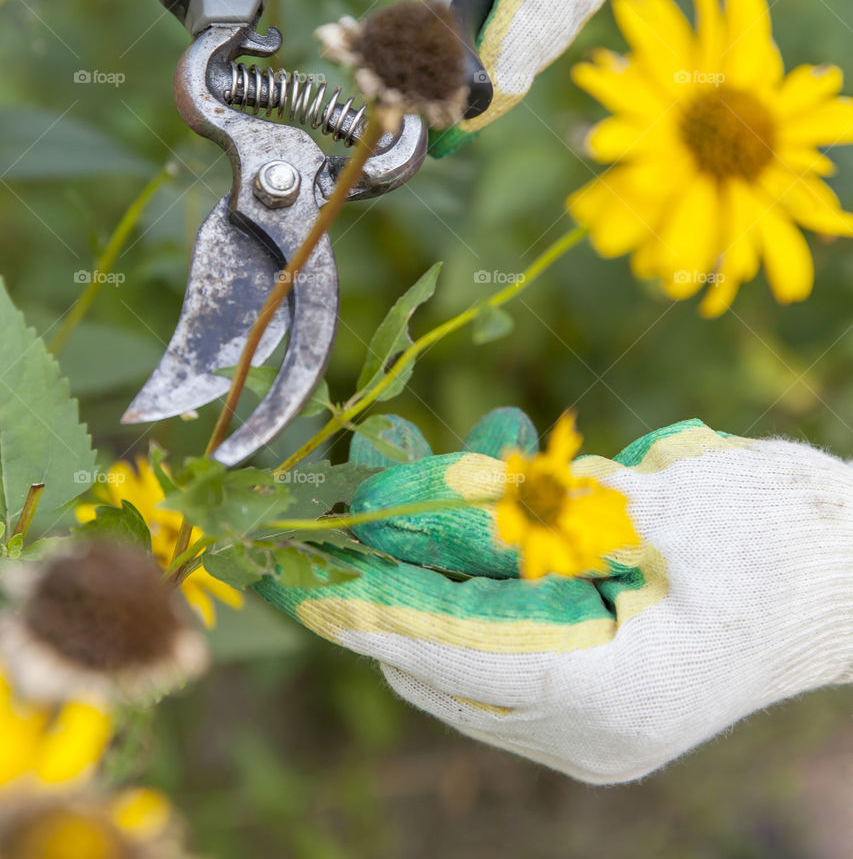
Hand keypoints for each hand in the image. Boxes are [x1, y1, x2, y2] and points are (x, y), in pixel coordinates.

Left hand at [260, 411, 852, 783]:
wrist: (851, 574)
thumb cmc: (786, 540)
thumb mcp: (686, 507)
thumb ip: (581, 508)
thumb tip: (491, 494)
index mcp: (621, 693)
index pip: (472, 661)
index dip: (390, 624)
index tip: (321, 598)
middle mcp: (600, 729)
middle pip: (458, 679)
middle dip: (390, 619)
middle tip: (326, 568)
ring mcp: (602, 726)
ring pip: (474, 681)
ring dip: (421, 620)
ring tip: (365, 565)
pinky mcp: (604, 700)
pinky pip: (508, 668)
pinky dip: (467, 619)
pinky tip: (440, 568)